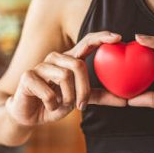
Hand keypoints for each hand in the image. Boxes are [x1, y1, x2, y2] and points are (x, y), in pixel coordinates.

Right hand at [6, 31, 126, 126]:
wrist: (29, 115)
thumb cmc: (54, 104)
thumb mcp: (78, 100)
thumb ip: (98, 97)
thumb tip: (125, 101)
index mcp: (68, 60)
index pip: (86, 43)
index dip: (101, 37)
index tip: (118, 37)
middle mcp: (55, 58)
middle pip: (78, 65)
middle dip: (83, 90)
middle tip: (81, 106)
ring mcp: (40, 66)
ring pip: (64, 76)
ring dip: (67, 98)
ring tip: (61, 105)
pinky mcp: (28, 76)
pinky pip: (49, 91)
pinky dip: (52, 104)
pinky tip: (48, 105)